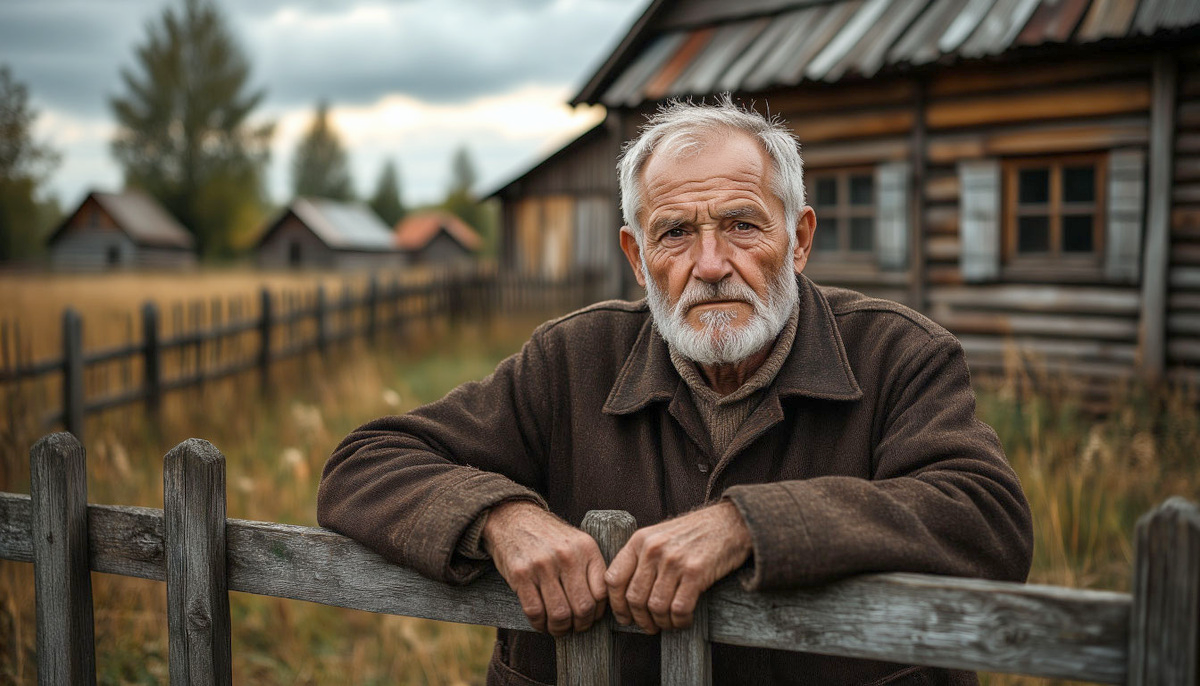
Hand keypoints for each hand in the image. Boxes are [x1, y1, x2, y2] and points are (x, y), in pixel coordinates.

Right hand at [483, 501, 607, 635]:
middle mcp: (567, 555)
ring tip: (558, 628)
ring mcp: (543, 564)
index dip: (598, 613)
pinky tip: (541, 622)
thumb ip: (590, 569)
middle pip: (583, 607)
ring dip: (559, 629)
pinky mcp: (521, 574)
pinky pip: (535, 611)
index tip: (591, 618)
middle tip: (575, 628)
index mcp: (586, 548)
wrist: (513, 518)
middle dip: (580, 626)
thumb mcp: (576, 543)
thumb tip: (600, 608)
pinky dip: (539, 624)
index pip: (602, 593)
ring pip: (560, 614)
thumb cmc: (548, 537)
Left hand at [604, 500, 750, 633]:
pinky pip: (679, 609)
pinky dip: (680, 622)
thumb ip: (641, 558)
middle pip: (634, 598)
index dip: (617, 605)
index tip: (625, 617)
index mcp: (640, 540)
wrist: (730, 521)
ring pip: (656, 607)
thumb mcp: (659, 536)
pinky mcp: (695, 572)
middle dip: (641, 619)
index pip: (614, 579)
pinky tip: (685, 621)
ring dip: (662, 623)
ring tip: (669, 624)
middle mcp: (653, 549)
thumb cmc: (694, 533)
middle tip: (650, 627)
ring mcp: (674, 560)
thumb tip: (626, 596)